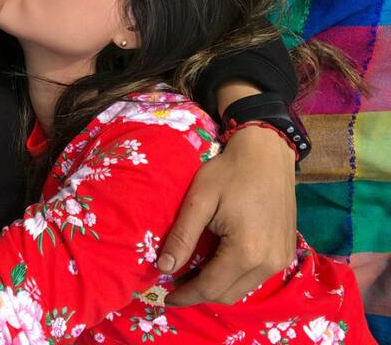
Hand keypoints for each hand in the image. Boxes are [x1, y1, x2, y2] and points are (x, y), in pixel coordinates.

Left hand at [157, 125, 296, 305]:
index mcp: (247, 252)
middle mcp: (269, 263)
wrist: (267, 153)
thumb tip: (164, 267)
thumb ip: (182, 236)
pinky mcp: (286, 252)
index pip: (210, 287)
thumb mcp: (199, 200)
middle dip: (198, 293)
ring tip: (192, 272)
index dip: (185, 295)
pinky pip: (255, 277)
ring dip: (216, 286)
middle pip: (227, 295)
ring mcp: (282, 259)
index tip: (164, 295)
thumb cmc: (229, 172)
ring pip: (242, 289)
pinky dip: (233, 277)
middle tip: (175, 282)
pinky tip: (216, 262)